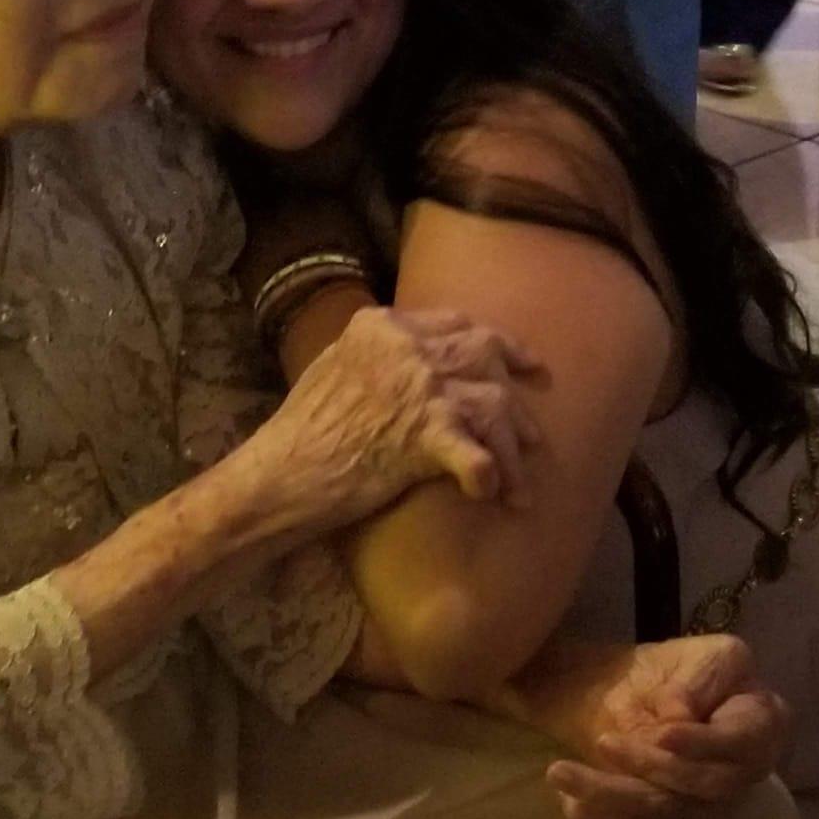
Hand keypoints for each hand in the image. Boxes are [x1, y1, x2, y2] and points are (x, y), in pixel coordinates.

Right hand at [271, 307, 545, 525]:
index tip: (521, 364)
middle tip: (534, 432)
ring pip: (494, 404)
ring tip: (517, 486)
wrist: (284, 470)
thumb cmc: (304, 425)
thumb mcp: (338, 362)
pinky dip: (490, 476)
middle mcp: (408, 347)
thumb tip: (421, 354)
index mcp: (385, 325)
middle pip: (485, 354)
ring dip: (512, 451)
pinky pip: (477, 455)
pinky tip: (491, 496)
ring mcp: (419, 387)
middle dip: (517, 392)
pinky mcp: (423, 435)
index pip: (458, 323)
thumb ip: (382, 351)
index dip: (497, 343)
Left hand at [531, 637, 789, 818]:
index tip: (662, 733)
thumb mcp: (697, 655)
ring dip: (613, 796)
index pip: (741, 742)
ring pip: (666, 810)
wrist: (650, 689)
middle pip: (702, 786)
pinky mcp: (677, 818)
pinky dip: (607, 817)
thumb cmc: (687, 666)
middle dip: (650, 767)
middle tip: (602, 740)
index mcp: (762, 720)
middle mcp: (745, 771)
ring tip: (564, 774)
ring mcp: (712, 802)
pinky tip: (572, 805)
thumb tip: (677, 717)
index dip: (702, 744)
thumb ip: (694, 681)